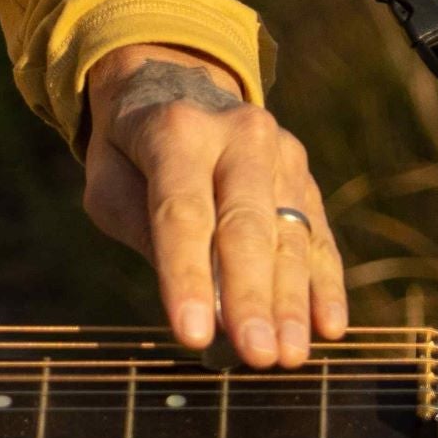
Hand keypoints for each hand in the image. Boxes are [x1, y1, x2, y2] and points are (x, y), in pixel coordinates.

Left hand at [82, 44, 348, 368]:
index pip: (182, 212)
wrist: (174, 82)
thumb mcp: (109, 179)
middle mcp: (237, 134)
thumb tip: (200, 296)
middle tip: (256, 355)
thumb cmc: (130, 149)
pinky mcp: (305, 175)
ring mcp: (281, 152)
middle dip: (251, 296)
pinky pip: (317, 236)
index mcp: (176, 129)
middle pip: (245, 225)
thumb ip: (144, 228)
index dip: (187, 276)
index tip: (193, 336)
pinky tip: (328, 328)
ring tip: (288, 356)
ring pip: (288, 235)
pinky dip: (324, 284)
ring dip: (291, 301)